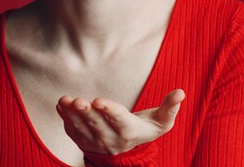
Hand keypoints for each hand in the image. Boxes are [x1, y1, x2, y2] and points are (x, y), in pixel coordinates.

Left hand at [56, 89, 184, 154]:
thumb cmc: (145, 129)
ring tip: (66, 101)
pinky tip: (62, 105)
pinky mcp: (83, 140)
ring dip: (72, 114)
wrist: (128, 152)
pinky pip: (72, 130)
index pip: (119, 120)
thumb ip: (170, 108)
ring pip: (82, 128)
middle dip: (87, 112)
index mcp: (129, 131)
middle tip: (79, 101)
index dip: (109, 110)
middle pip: (97, 125)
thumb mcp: (161, 122)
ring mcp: (95, 141)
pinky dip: (65, 118)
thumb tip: (181, 92)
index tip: (99, 101)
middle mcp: (111, 138)